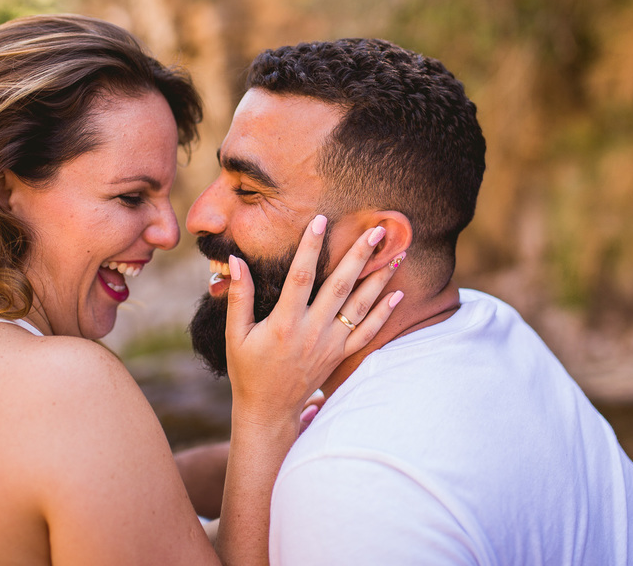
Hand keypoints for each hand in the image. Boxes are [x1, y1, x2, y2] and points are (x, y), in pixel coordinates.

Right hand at [223, 215, 402, 430]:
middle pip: (340, 285)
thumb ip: (239, 297)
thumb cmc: (249, 370)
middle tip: (377, 230)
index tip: (320, 220)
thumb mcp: (235, 335)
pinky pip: (368, 333)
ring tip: (397, 254)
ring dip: (379, 279)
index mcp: (284, 323)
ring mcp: (330, 344)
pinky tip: (397, 293)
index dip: (311, 247)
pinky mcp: (340, 355)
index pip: (301, 276)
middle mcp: (312, 332)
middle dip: (359, 255)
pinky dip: (384, 313)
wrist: (269, 411)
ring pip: (360, 306)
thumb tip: (235, 259)